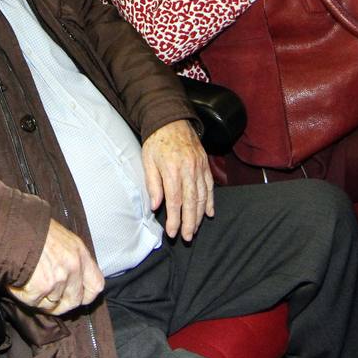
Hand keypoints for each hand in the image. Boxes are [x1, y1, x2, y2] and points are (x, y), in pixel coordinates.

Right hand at [7, 220, 103, 315]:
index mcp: (80, 253)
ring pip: (52, 305)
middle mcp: (73, 267)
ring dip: (39, 299)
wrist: (11, 225)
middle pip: (74, 301)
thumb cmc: (33, 229)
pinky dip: (23, 296)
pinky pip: (34, 303)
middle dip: (59, 305)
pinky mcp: (41, 287)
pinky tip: (18, 283)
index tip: (75, 296)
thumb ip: (70, 258)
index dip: (85, 295)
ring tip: (28, 283)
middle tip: (45, 298)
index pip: (96, 286)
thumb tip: (70, 280)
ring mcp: (58, 278)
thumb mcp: (61, 238)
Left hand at [142, 119, 213, 240]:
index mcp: (172, 170)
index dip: (174, 219)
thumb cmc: (156, 141)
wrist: (171, 120)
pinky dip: (210, 201)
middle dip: (190, 223)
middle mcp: (189, 170)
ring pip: (202, 196)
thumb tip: (155, 206)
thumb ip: (153, 184)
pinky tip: (209, 213)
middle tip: (187, 237)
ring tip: (195, 229)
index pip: (175, 201)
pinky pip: (210, 186)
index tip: (172, 233)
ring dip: (199, 215)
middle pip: (191, 202)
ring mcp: (199, 167)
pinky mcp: (205, 164)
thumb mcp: (147, 160)